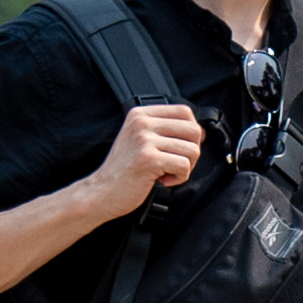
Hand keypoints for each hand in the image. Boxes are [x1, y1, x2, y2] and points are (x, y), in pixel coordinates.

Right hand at [88, 101, 203, 218]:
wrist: (102, 192)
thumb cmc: (125, 170)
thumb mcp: (140, 139)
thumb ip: (164, 130)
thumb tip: (200, 131)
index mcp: (141, 114)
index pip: (184, 111)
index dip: (192, 131)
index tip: (182, 147)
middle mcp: (142, 122)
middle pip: (193, 130)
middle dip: (192, 151)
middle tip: (176, 164)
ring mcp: (144, 139)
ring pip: (192, 150)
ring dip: (186, 167)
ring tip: (167, 172)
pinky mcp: (149, 159)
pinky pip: (184, 166)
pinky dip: (179, 178)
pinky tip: (163, 180)